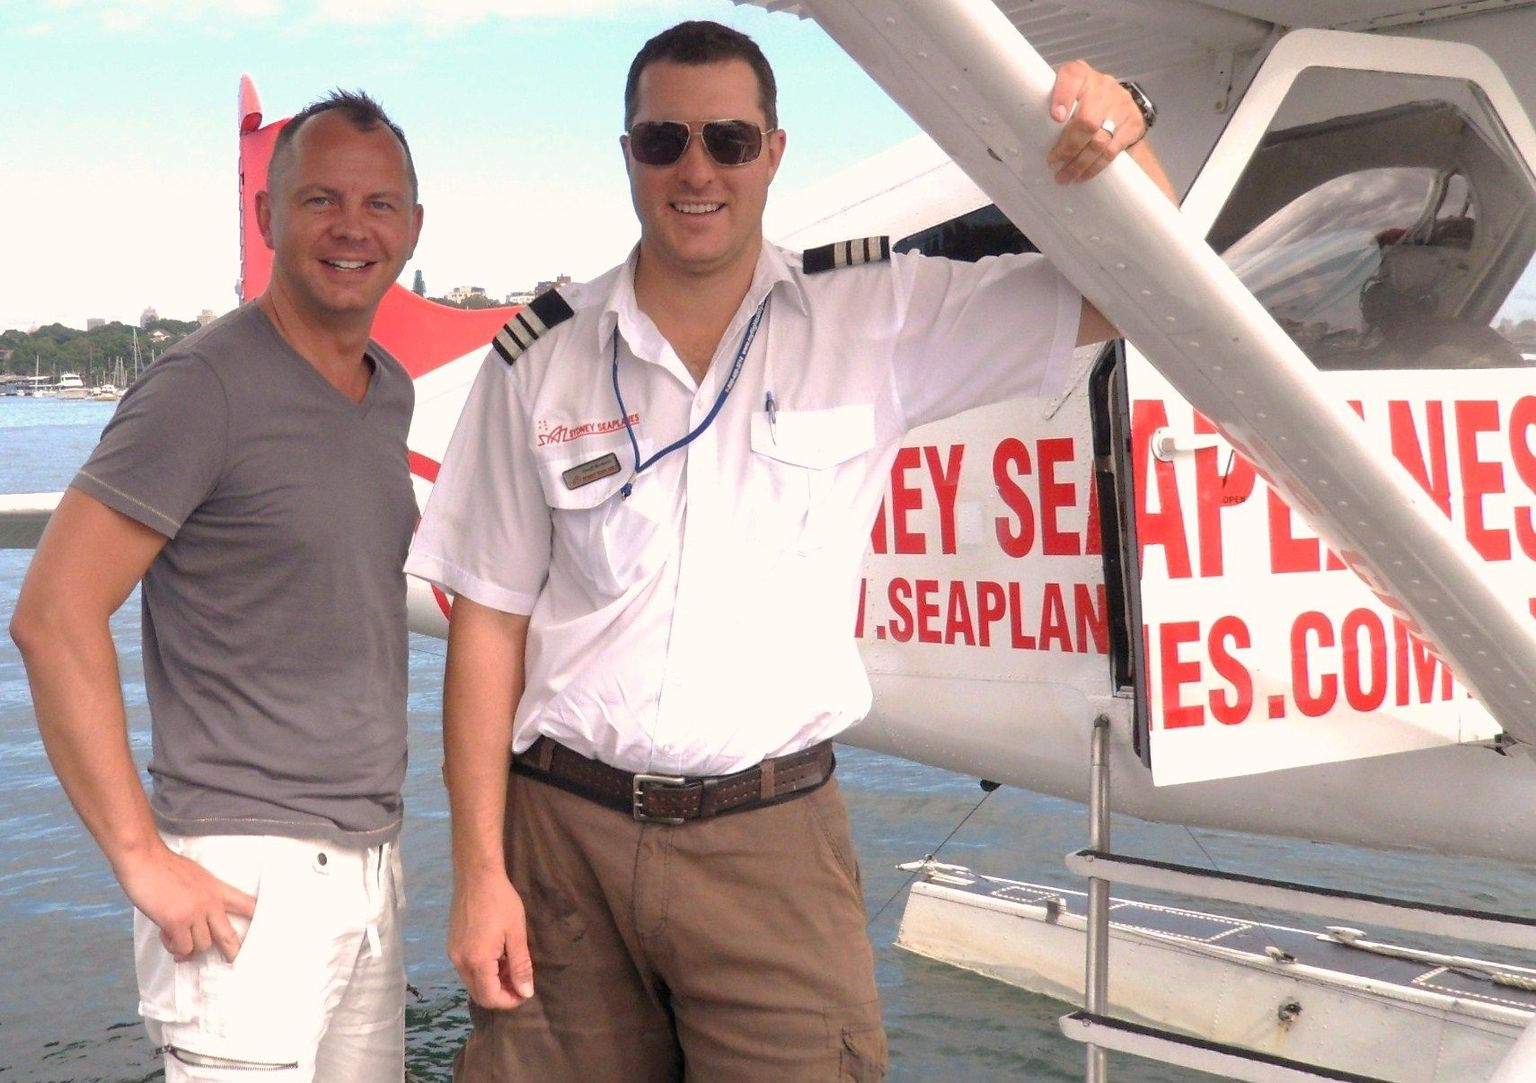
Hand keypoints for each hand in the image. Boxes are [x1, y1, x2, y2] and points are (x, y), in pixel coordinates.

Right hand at [116, 842, 257, 962]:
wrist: (144, 859)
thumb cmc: (165, 867)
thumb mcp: (197, 876)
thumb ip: (204, 896)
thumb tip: (201, 918)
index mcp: (217, 888)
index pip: (247, 904)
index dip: (258, 919)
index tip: (267, 931)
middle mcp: (210, 902)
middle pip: (229, 935)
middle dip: (232, 952)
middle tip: (232, 961)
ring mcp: (194, 913)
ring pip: (202, 945)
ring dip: (190, 948)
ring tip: (177, 941)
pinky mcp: (176, 921)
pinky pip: (183, 947)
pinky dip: (175, 948)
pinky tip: (167, 938)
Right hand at [448, 872, 534, 1008]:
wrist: (476, 876)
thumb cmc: (501, 901)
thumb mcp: (517, 933)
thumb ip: (520, 966)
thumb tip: (526, 993)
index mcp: (477, 961)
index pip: (490, 998)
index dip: (509, 1001)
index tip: (526, 992)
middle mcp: (460, 962)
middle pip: (479, 994)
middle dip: (501, 994)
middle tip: (521, 982)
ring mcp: (453, 954)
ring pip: (473, 983)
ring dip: (492, 983)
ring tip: (512, 966)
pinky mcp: (452, 945)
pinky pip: (467, 969)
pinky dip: (483, 971)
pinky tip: (498, 956)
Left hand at [1046, 60, 1143, 184]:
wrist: (1119, 103)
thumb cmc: (1081, 100)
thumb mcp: (1063, 93)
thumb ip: (1043, 106)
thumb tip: (1010, 141)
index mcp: (1079, 74)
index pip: (1072, 76)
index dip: (1063, 97)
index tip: (1055, 117)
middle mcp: (1102, 86)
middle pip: (1086, 120)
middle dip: (1068, 148)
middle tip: (1053, 164)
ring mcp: (1120, 105)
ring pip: (1099, 140)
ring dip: (1079, 163)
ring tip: (1064, 176)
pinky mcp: (1132, 124)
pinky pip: (1112, 151)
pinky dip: (1094, 167)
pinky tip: (1082, 175)